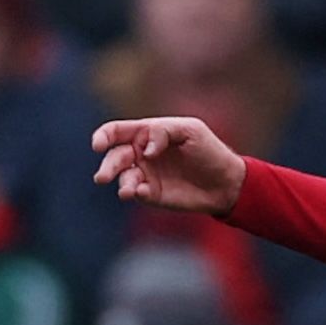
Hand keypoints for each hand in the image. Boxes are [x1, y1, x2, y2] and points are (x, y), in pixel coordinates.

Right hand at [91, 117, 245, 214]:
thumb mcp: (191, 130)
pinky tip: (142, 192)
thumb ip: (163, 132)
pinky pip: (136, 193)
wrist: (227, 182)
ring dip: (121, 183)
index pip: (116, 131)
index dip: (103, 136)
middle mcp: (140, 154)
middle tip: (103, 177)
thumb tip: (145, 150)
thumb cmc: (209, 151)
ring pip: (122, 177)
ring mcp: (145, 175)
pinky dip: (135, 192)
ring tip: (128, 190)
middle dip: (108, 166)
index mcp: (146, 134)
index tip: (98, 145)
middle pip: (114, 156)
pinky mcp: (151, 194)